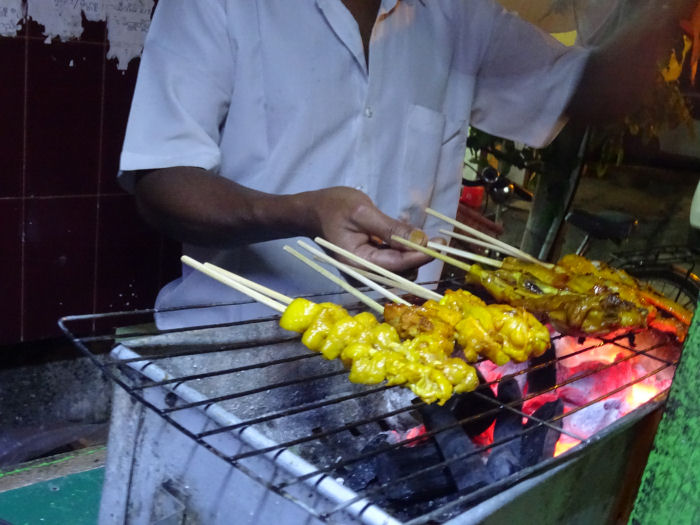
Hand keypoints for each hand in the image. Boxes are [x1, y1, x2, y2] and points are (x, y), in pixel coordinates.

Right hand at [302, 186, 433, 272]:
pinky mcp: (371, 266)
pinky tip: (404, 235)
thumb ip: (392, 228)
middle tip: (435, 236)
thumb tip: (422, 240)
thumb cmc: (334, 207)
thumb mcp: (363, 212)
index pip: (398, 265)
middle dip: (419, 255)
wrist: (313, 211)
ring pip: (401, 270)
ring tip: (412, 231)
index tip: (442, 245)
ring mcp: (367, 272)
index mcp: (358, 264)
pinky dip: (403, 250)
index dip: (422, 255)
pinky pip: (394, 263)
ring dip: (413, 253)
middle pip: (402, 272)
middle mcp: (364, 275)